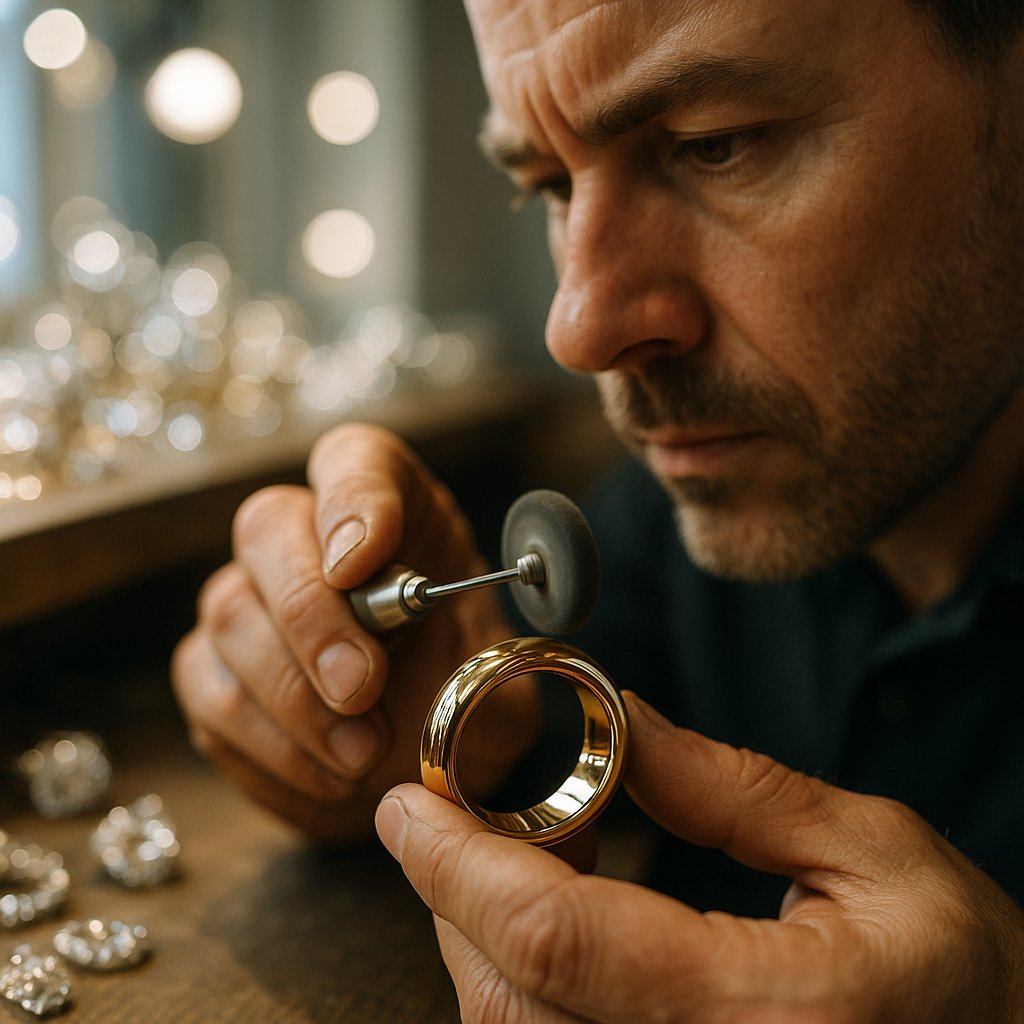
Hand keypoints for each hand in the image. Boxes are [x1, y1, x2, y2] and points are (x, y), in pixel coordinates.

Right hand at [172, 423, 536, 840]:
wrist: (431, 758)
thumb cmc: (467, 696)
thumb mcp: (499, 679)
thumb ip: (476, 669)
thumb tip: (427, 677)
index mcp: (396, 511)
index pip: (356, 461)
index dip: (353, 501)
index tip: (361, 562)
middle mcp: (311, 537)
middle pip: (269, 527)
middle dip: (312, 615)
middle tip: (361, 687)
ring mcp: (250, 597)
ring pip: (230, 613)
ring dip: (294, 696)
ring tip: (362, 752)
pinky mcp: (213, 668)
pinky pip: (212, 693)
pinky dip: (271, 745)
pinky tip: (329, 773)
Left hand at [375, 692, 1023, 1021]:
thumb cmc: (969, 978)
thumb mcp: (875, 853)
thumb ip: (731, 787)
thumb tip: (617, 717)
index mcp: (761, 1017)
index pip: (553, 942)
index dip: (458, 865)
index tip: (405, 805)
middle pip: (506, 996)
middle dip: (457, 889)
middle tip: (467, 805)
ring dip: (484, 929)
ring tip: (534, 849)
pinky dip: (521, 975)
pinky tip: (561, 913)